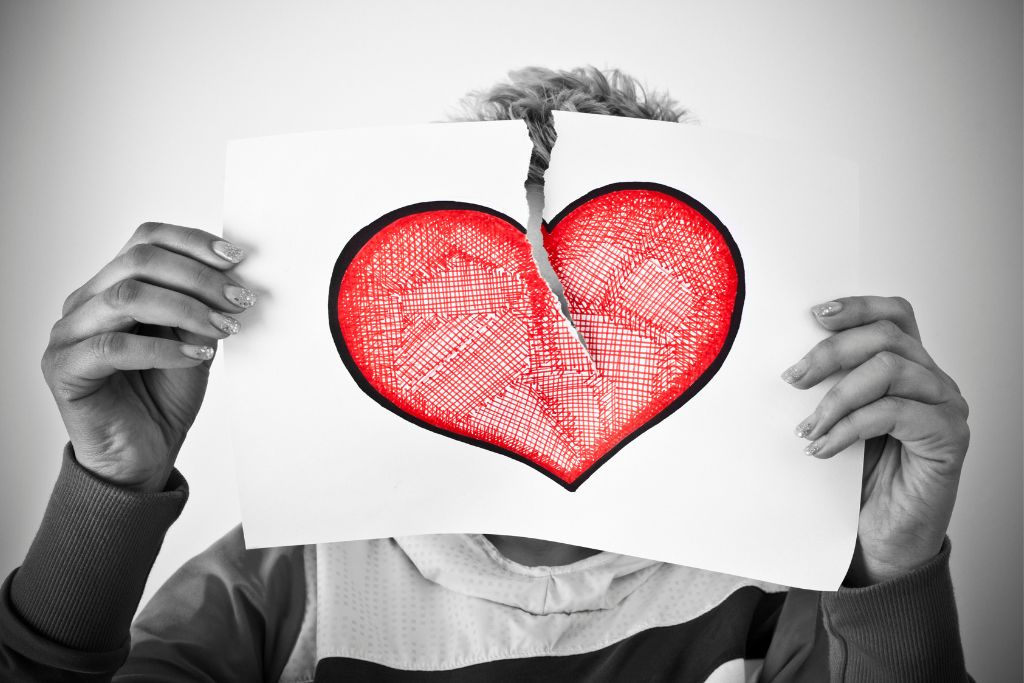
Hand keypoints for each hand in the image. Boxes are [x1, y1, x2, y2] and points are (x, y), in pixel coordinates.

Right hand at [41, 222, 255, 492]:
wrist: (142, 457)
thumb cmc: (163, 398)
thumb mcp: (194, 343)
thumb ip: (200, 308)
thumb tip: (230, 277)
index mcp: (112, 286)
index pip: (146, 240)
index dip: (192, 242)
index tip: (236, 259)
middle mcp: (85, 303)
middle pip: (139, 261)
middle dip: (199, 278)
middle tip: (238, 300)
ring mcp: (68, 334)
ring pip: (126, 297)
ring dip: (186, 308)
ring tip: (224, 328)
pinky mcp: (64, 369)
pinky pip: (113, 346)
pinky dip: (162, 348)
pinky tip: (197, 357)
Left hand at [782, 296, 969, 585]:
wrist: (883, 542)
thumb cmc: (860, 484)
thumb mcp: (838, 424)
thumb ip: (831, 388)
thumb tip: (791, 362)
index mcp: (908, 370)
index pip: (894, 316)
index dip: (858, 307)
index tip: (814, 316)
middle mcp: (933, 382)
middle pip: (886, 336)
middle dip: (830, 353)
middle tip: (793, 380)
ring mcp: (945, 408)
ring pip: (890, 369)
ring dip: (837, 395)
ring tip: (808, 427)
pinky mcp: (948, 438)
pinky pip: (894, 412)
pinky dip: (849, 426)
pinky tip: (824, 448)